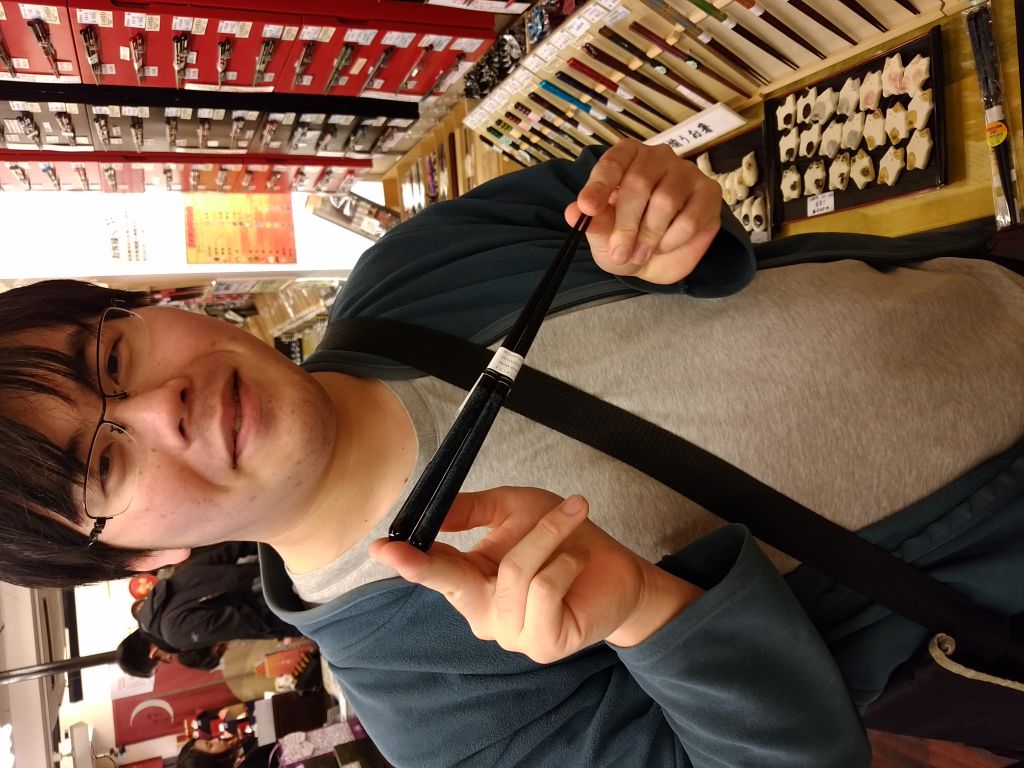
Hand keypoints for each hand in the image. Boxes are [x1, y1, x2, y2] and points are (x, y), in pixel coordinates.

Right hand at [369, 487, 701, 663]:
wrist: (616, 570)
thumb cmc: (565, 538)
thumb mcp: (514, 510)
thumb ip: (471, 511)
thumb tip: (431, 508)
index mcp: (470, 583)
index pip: (432, 571)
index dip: (405, 560)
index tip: (380, 547)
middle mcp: (484, 615)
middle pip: (457, 577)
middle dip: (438, 556)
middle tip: (397, 544)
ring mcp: (512, 635)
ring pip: (515, 572)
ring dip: (548, 533)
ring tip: (571, 516)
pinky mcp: (544, 645)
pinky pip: (544, 589)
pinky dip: (564, 560)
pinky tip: (577, 560)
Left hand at [566, 138, 721, 284]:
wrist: (657, 261)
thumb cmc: (626, 239)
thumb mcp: (603, 237)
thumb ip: (593, 223)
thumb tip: (574, 212)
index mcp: (626, 158)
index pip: (612, 163)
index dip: (599, 186)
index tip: (587, 208)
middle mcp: (657, 158)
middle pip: (640, 182)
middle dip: (626, 224)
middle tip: (619, 253)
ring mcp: (685, 173)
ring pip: (666, 200)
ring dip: (649, 235)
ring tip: (640, 255)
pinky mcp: (708, 193)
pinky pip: (690, 218)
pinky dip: (673, 240)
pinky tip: (664, 246)